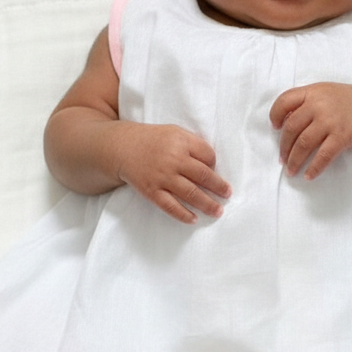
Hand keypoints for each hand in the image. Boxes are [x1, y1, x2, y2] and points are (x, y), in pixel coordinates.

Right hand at [115, 124, 231, 223]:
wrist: (122, 147)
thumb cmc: (153, 140)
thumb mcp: (175, 133)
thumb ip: (193, 145)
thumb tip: (212, 165)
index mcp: (181, 142)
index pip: (207, 155)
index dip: (215, 164)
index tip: (216, 172)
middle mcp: (173, 159)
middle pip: (203, 176)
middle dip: (219, 187)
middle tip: (228, 195)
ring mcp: (162, 176)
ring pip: (190, 193)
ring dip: (207, 204)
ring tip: (218, 211)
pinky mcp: (151, 191)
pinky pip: (170, 206)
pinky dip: (183, 214)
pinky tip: (194, 219)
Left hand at [269, 83, 351, 179]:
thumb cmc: (350, 102)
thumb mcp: (327, 93)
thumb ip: (307, 102)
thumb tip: (284, 122)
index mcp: (313, 92)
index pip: (284, 101)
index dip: (275, 115)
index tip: (275, 128)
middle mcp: (319, 104)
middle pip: (291, 128)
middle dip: (284, 146)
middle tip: (282, 159)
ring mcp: (330, 120)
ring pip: (303, 144)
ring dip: (294, 160)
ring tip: (290, 170)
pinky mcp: (342, 136)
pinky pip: (323, 156)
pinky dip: (314, 168)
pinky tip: (309, 175)